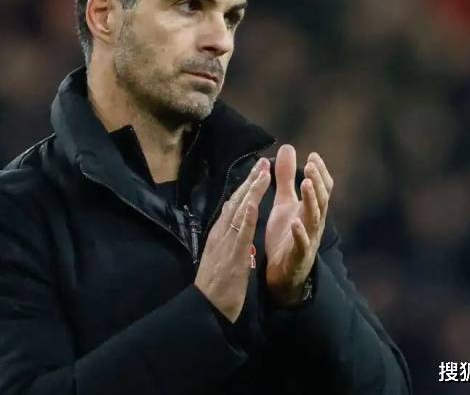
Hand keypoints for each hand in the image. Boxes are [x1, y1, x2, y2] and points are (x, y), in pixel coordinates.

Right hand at [194, 158, 271, 322]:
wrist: (206, 307)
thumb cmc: (215, 286)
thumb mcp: (221, 257)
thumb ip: (229, 243)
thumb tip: (235, 232)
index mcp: (220, 234)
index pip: (234, 206)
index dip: (246, 188)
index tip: (257, 172)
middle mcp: (222, 233)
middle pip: (237, 202)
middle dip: (251, 182)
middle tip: (263, 162)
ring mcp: (226, 242)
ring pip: (240, 212)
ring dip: (252, 191)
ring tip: (263, 173)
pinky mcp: (233, 255)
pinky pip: (242, 233)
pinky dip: (248, 216)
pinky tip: (254, 202)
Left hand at [265, 144, 332, 306]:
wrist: (282, 274)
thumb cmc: (285, 236)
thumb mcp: (284, 203)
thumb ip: (286, 178)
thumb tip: (288, 148)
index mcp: (310, 210)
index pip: (321, 188)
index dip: (320, 173)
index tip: (313, 156)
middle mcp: (314, 223)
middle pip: (320, 199)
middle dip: (317, 182)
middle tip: (311, 165)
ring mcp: (308, 239)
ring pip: (314, 218)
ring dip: (311, 201)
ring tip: (306, 184)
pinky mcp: (298, 256)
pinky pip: (302, 244)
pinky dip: (300, 233)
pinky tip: (295, 222)